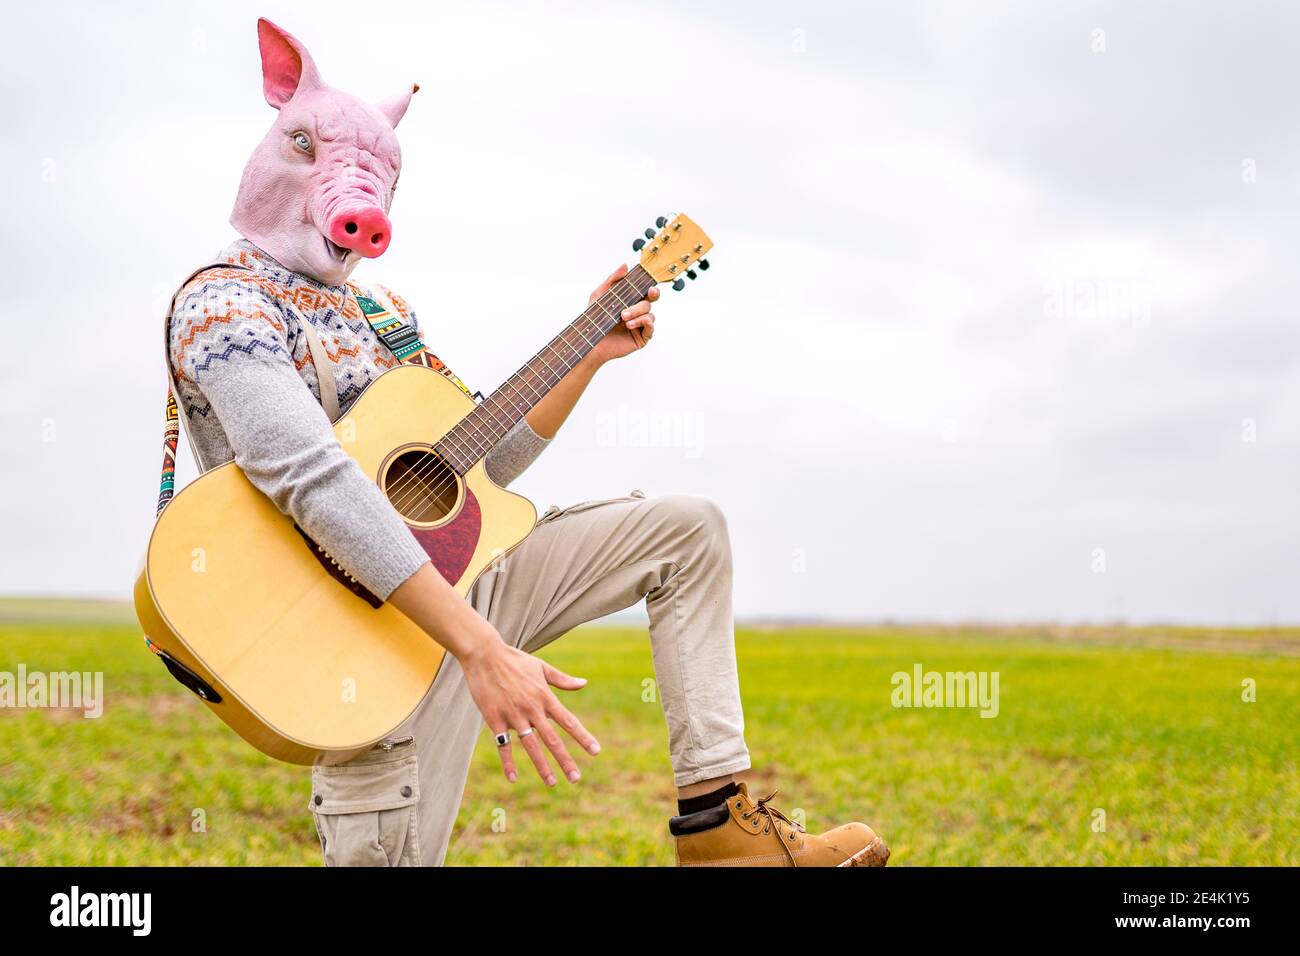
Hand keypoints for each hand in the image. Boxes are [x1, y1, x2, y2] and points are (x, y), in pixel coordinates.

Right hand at [459, 638, 600, 784]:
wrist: (484, 654)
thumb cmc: (514, 660)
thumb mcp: (541, 667)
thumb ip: (562, 680)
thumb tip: (584, 683)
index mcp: (545, 697)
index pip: (568, 721)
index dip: (583, 737)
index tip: (596, 751)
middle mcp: (532, 708)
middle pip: (552, 739)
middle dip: (565, 760)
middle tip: (576, 778)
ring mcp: (513, 715)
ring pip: (531, 745)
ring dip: (542, 766)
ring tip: (552, 783)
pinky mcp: (495, 719)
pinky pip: (503, 745)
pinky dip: (508, 762)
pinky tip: (513, 777)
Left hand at [587, 263, 659, 364]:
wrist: (589, 339)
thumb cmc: (594, 318)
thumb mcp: (599, 295)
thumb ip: (612, 279)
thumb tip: (625, 265)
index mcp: (631, 301)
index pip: (646, 292)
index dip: (652, 289)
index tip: (650, 289)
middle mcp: (638, 312)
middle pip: (649, 303)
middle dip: (639, 306)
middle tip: (625, 311)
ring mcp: (641, 325)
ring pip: (650, 315)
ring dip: (637, 315)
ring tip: (623, 320)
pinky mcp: (641, 338)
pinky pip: (651, 329)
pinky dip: (646, 324)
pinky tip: (634, 324)